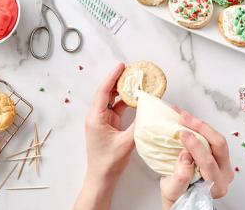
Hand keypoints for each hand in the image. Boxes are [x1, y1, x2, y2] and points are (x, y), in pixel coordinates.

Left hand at [73, 63, 134, 209]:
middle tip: (132, 71)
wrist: (102, 177)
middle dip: (119, 80)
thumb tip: (148, 110)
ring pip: (112, 100)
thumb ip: (138, 125)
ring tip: (135, 81)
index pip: (104, 92)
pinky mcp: (108, 125)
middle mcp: (97, 116)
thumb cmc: (109, 162)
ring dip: (123, 91)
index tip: (122, 66)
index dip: (112, 77)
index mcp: (96, 118)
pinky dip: (126, 102)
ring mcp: (102, 120)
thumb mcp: (126, 143)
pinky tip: (136, 97)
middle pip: (107, 92)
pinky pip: (117, 109)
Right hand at [160, 109, 233, 209]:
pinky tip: (187, 120)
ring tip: (183, 115)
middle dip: (201, 128)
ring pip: (217, 138)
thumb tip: (185, 156)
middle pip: (219, 144)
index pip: (208, 162)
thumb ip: (180, 178)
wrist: (182, 199)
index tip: (182, 133)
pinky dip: (200, 127)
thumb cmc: (178, 198)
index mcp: (215, 185)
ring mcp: (224, 163)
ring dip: (200, 125)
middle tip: (184, 118)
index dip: (195, 146)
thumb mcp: (173, 192)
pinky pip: (212, 137)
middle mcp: (224, 174)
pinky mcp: (219, 155)